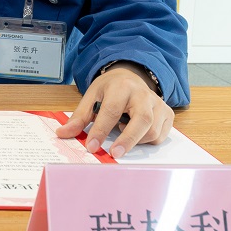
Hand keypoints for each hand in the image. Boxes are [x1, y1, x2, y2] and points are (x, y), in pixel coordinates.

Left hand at [56, 63, 173, 157]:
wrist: (130, 76)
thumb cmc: (110, 88)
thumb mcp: (91, 96)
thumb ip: (79, 117)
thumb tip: (62, 133)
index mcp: (121, 86)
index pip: (112, 110)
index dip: (101, 130)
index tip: (91, 146)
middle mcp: (144, 94)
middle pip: (142, 120)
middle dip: (127, 140)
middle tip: (113, 154)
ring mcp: (159, 104)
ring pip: (152, 131)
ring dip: (135, 140)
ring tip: (121, 131)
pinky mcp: (168, 114)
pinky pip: (159, 136)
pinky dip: (146, 140)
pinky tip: (135, 132)